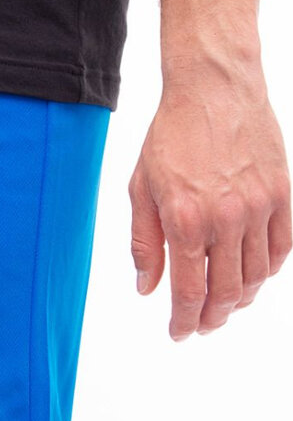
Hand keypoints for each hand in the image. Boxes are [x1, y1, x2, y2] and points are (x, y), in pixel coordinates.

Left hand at [128, 62, 291, 339]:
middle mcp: (225, 218)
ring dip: (240, 300)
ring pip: (255, 276)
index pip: (188, 291)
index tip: (179, 333)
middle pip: (225, 292)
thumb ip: (144, 243)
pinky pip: (280, 249)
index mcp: (184, 219)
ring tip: (225, 306)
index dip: (184, 321)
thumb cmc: (171, 136)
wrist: (214, 87)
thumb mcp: (141, 189)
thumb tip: (147, 288)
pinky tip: (251, 277)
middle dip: (212, 319)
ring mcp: (258, 207)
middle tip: (203, 326)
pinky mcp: (281, 194)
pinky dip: (267, 272)